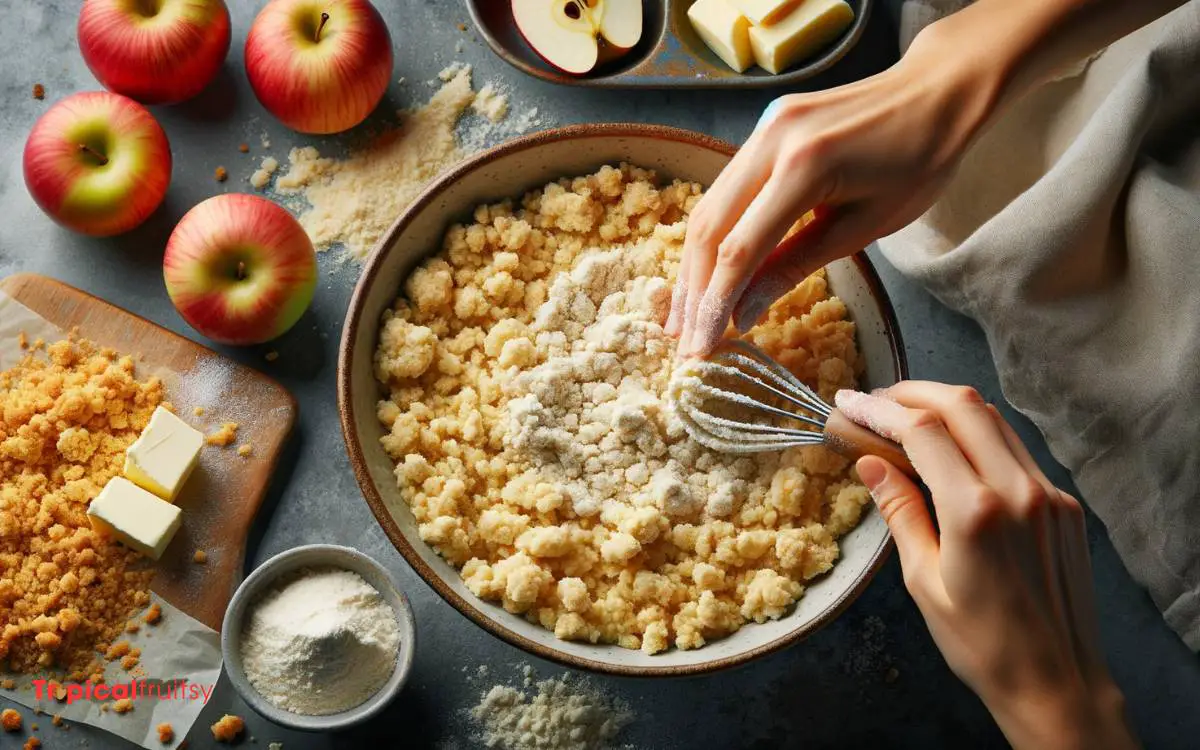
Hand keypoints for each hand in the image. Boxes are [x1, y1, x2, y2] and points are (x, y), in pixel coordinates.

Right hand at [667, 29, 995, 356]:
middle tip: (685, 343)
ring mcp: (762, 128)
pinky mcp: (763, 127)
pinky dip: (714, 234)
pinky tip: (707, 270)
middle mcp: (771, 141)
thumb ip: (796, 266)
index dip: (715, 304)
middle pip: (709, 228)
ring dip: (693, 266)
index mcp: (805, 167)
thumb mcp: (864, 227)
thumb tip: (743, 313)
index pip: (740, 248)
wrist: (936, 91)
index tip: (702, 348)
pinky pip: (726, 188)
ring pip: (708, 207)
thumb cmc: (919, 163)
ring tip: (686, 316)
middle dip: (693, 292)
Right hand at [835, 384, 1137, 749]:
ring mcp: (1049, 494)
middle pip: (964, 405)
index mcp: (977, 512)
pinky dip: (979, 434)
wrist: (1057, 681)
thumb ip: (900, 511)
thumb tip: (871, 463)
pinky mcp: (1065, 505)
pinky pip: (1017, 450)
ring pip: (996, 420)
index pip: (924, 431)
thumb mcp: (924, 580)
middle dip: (914, 392)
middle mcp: (1020, 491)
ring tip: (908, 416)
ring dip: (948, 407)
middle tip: (876, 400)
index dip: (881, 410)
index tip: (850, 404)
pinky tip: (953, 450)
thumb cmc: (981, 644)